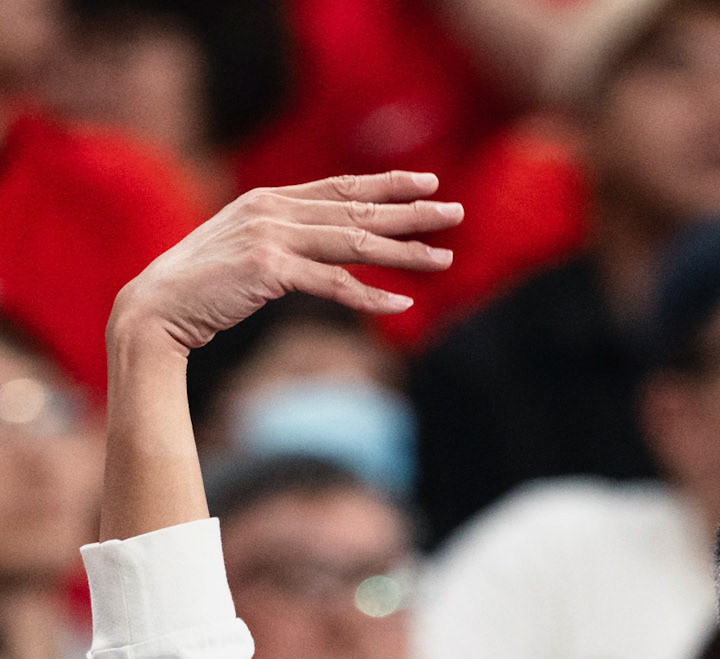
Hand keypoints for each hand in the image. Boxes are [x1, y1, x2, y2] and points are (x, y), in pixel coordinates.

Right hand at [109, 171, 462, 357]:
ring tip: (443, 258)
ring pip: (353, 241)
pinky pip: (332, 283)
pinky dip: (368, 294)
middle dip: (411, 211)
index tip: (426, 183)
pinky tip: (400, 302)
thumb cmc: (205, 288)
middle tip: (454, 213)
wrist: (158, 307)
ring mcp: (271, 236)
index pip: (341, 187)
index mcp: (270, 200)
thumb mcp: (248, 254)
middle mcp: (274, 210)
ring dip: (403, 251)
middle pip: (357, 208)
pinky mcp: (269, 269)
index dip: (387, 183)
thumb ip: (286, 244)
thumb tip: (325, 255)